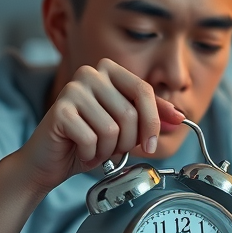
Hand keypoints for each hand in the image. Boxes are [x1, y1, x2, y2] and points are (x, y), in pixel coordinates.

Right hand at [15, 59, 183, 194]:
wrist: (51, 161)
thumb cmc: (90, 142)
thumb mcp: (126, 128)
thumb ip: (151, 117)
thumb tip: (179, 116)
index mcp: (109, 71)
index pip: (144, 90)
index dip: (153, 122)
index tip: (152, 145)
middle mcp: (90, 73)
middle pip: (130, 113)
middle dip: (127, 142)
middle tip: (113, 148)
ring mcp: (73, 89)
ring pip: (112, 129)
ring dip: (108, 150)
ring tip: (95, 149)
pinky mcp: (60, 110)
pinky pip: (92, 139)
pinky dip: (91, 154)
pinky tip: (81, 151)